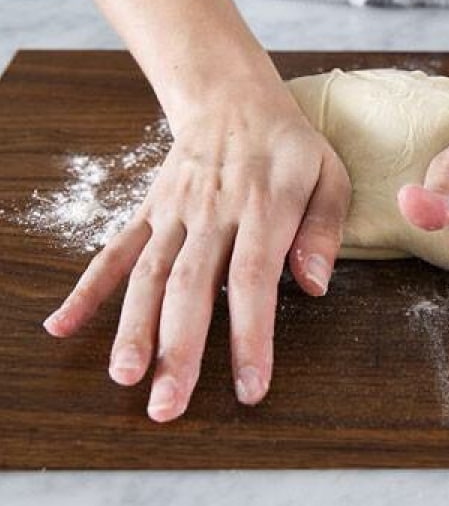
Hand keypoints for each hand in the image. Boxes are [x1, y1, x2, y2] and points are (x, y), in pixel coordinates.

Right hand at [43, 79, 350, 421]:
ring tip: (123, 376)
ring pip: (148, 274)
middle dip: (178, 349)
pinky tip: (62, 326)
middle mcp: (212, 213)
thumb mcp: (328, 175)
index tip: (248, 387)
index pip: (252, 280)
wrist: (231, 100)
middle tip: (167, 406)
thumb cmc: (288, 146)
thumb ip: (324, 230)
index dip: (249, 336)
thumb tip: (315, 286)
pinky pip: (114, 250)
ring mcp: (174, 212)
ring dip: (131, 327)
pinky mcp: (149, 211)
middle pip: (190, 287)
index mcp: (263, 207)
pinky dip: (87, 288)